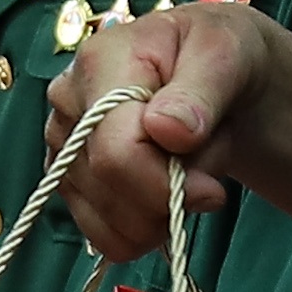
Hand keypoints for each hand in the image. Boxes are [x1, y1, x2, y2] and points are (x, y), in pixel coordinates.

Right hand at [41, 3, 281, 262]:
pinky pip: (102, 235)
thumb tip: (165, 131)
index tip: (212, 190)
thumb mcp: (227, 56)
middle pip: (108, 191)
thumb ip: (200, 92)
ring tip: (186, 164)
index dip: (163, 185)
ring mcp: (63, 144)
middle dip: (169, 197)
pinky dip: (144, 228)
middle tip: (207, 167)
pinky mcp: (68, 178)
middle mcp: (67, 103)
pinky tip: (162, 188)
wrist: (215, 72)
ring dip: (162, 210)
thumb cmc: (220, 56)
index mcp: (100, 63)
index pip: (114, 152)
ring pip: (106, 221)